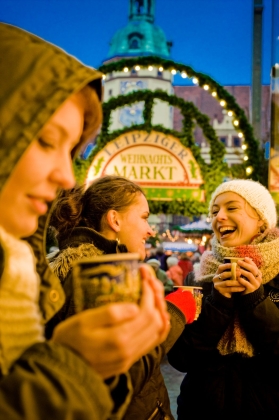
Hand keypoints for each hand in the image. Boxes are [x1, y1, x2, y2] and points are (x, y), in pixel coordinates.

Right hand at [52, 269, 169, 378]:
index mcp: (119, 338)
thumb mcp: (83, 321)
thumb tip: (135, 307)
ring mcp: (130, 358)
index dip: (149, 293)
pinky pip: (151, 343)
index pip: (147, 312)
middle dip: (156, 299)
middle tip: (149, 283)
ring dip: (159, 312)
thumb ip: (110, 313)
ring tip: (152, 296)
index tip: (144, 279)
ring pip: (157, 333)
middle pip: (156, 321)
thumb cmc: (68, 340)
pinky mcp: (128, 362)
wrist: (61, 370)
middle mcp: (129, 350)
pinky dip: (156, 327)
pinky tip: (152, 316)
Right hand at [213, 262, 244, 297]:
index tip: (236, 264)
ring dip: (236, 282)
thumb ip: (232, 270)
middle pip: (223, 275)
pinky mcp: (221, 291)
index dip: (228, 266)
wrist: (224, 291)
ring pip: (227, 283)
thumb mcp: (228, 274)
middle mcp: (216, 278)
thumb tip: (240, 264)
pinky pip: (230, 289)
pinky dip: (237, 288)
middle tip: (240, 273)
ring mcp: (218, 285)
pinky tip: (243, 288)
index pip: (221, 267)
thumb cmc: (228, 280)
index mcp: (217, 272)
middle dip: (232, 273)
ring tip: (243, 281)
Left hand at [236, 257, 261, 294]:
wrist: (247, 294)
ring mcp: (256, 284)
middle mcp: (258, 278)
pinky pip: (246, 283)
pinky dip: (241, 280)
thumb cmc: (246, 281)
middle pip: (253, 269)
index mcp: (258, 273)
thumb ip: (246, 268)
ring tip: (236, 269)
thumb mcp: (247, 274)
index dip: (250, 261)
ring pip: (250, 275)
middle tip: (238, 262)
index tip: (244, 258)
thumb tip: (243, 258)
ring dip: (242, 271)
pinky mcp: (252, 289)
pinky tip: (237, 278)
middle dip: (245, 265)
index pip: (255, 266)